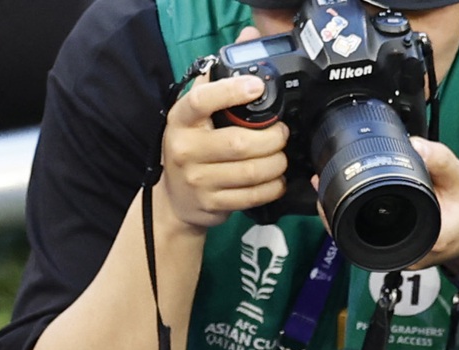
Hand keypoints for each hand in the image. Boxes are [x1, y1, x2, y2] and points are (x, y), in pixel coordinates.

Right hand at [160, 36, 291, 231]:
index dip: (231, 92)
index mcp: (181, 119)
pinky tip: (277, 179)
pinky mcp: (213, 203)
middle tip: (282, 133)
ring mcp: (198, 178)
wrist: (177, 199)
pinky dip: (274, 186)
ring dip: (277, 163)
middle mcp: (185, 147)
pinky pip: (254, 195)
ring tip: (280, 155)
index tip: (257, 86)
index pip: (202, 100)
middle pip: (241, 143)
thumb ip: (219, 77)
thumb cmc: (193, 147)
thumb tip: (248, 38)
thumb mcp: (196, 113)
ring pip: (252, 171)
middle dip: (273, 138)